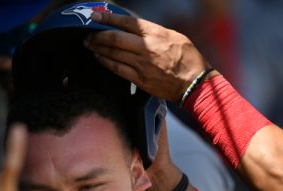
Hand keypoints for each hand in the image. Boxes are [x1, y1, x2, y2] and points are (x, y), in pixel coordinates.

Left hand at [85, 12, 209, 100]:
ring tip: (89, 44)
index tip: (95, 16)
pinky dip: (105, 62)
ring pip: (113, 53)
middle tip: (87, 33)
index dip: (108, 18)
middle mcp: (146, 47)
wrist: (194, 83)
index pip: (126, 22)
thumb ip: (153, 32)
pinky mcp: (139, 79)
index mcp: (155, 34)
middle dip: (97, 34)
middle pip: (114, 38)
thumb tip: (135, 28)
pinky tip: (99, 57)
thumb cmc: (188, 58)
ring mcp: (141, 64)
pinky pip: (117, 69)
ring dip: (98, 48)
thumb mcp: (174, 36)